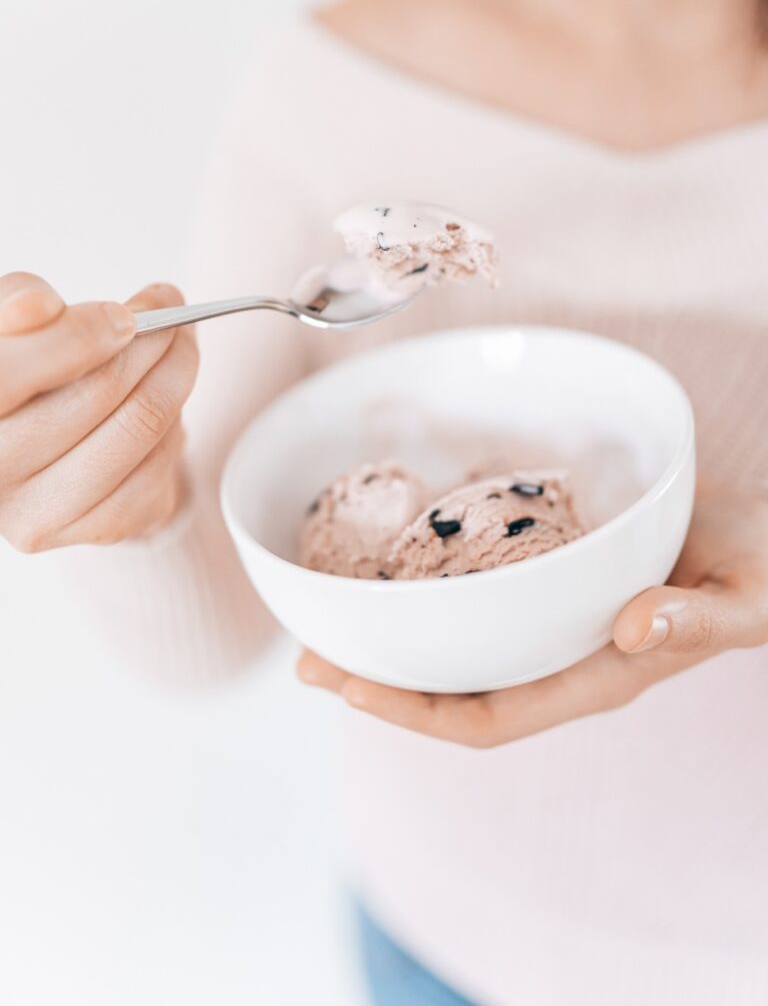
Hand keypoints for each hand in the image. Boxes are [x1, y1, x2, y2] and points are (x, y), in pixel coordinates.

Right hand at [0, 272, 198, 551]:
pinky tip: (166, 405)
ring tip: (179, 347)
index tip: (125, 312)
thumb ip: (19, 304)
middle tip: (171, 311)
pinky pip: (158, 466)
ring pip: (140, 426)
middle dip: (151, 340)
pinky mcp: (91, 530)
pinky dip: (175, 425)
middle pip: (97, 392)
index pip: (13, 371)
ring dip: (176, 374)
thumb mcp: (15, 329)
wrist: (55, 451)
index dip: (81, 333)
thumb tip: (37, 307)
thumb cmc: (33, 374)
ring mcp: (38, 511)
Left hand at [298, 486, 767, 746]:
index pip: (489, 719)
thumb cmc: (760, 575)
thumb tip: (634, 626)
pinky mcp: (555, 587)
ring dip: (392, 643)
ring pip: (458, 651)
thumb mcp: (741, 598)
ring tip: (329, 622)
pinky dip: (432, 598)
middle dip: (378, 684)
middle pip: (452, 692)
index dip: (415, 713)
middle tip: (307, 659)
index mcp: (596, 677)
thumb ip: (694, 619)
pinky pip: (481, 606)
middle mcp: (562, 661)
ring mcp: (554, 626)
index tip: (350, 690)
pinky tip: (396, 573)